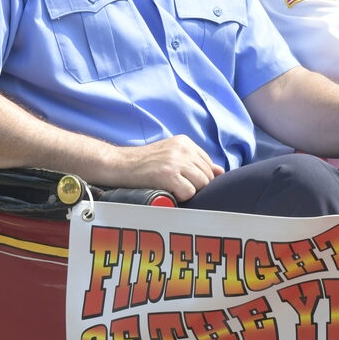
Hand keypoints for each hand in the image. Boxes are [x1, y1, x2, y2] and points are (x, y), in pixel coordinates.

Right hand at [104, 136, 222, 201]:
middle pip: (207, 176)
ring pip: (201, 184)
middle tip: (177, 189)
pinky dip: (181, 197)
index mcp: (184, 142)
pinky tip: (168, 193)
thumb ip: (194, 162)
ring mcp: (176, 161)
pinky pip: (189, 193)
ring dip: (189, 192)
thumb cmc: (143, 164)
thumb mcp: (170, 155)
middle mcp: (182, 149)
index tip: (185, 182)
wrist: (118, 164)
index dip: (199, 178)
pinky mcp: (168, 175)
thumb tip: (220, 172)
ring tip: (172, 190)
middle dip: (196, 186)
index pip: (208, 164)